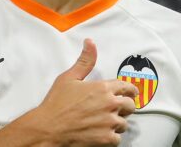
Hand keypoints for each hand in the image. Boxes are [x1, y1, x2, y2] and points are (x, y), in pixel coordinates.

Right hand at [0, 39, 137, 146]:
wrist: (48, 128)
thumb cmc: (56, 104)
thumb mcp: (69, 78)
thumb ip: (85, 61)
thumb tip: (90, 43)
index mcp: (102, 88)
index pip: (127, 87)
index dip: (131, 91)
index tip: (132, 93)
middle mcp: (110, 104)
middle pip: (130, 106)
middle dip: (124, 108)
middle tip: (115, 110)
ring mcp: (109, 122)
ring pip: (124, 123)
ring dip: (116, 124)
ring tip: (103, 123)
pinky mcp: (106, 138)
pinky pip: (117, 139)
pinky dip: (110, 138)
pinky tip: (100, 134)